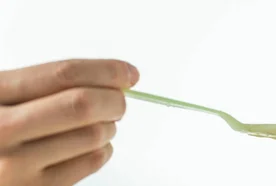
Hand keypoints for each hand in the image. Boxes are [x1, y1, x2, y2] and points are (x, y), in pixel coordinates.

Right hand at [0, 59, 138, 185]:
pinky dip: (103, 150)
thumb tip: (114, 79)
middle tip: (119, 101)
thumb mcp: (3, 95)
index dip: (106, 71)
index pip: (63, 74)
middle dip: (114, 99)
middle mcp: (0, 129)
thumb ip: (47, 85)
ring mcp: (14, 165)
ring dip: (109, 126)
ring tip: (101, 125)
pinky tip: (95, 146)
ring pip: (91, 135)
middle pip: (82, 105)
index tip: (128, 73)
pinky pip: (88, 163)